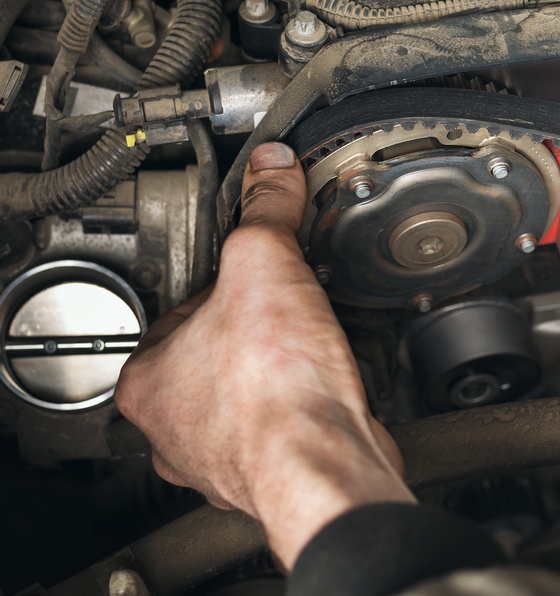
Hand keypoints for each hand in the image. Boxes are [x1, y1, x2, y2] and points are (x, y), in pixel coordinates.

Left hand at [116, 143, 415, 567]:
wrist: (326, 465)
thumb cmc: (278, 389)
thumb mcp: (266, 264)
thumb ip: (266, 211)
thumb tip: (271, 169)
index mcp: (145, 379)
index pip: (176, 311)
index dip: (222, 285)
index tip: (253, 275)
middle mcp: (171, 428)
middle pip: (206, 357)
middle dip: (246, 335)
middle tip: (284, 314)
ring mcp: (218, 459)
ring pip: (240, 400)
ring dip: (272, 377)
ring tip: (306, 353)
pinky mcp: (267, 477)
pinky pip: (278, 432)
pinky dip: (300, 412)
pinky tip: (323, 393)